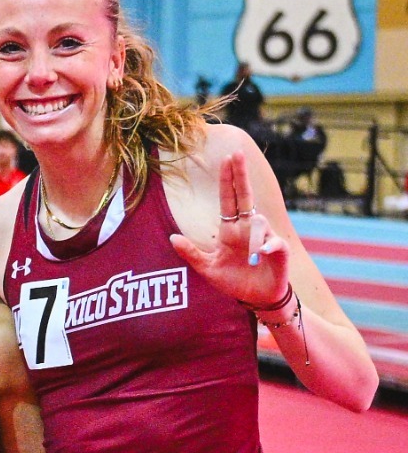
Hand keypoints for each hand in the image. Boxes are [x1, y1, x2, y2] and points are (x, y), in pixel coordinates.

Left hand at [168, 152, 286, 307]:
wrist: (257, 298)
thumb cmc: (232, 281)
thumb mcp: (206, 269)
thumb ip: (191, 254)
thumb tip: (172, 238)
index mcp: (230, 230)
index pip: (228, 200)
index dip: (227, 180)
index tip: (226, 159)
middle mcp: (248, 229)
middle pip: (245, 196)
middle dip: (240, 175)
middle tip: (237, 154)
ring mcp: (264, 238)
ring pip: (259, 222)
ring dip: (254, 233)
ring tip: (250, 257)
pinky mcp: (278, 251)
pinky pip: (274, 243)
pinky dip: (268, 246)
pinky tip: (263, 252)